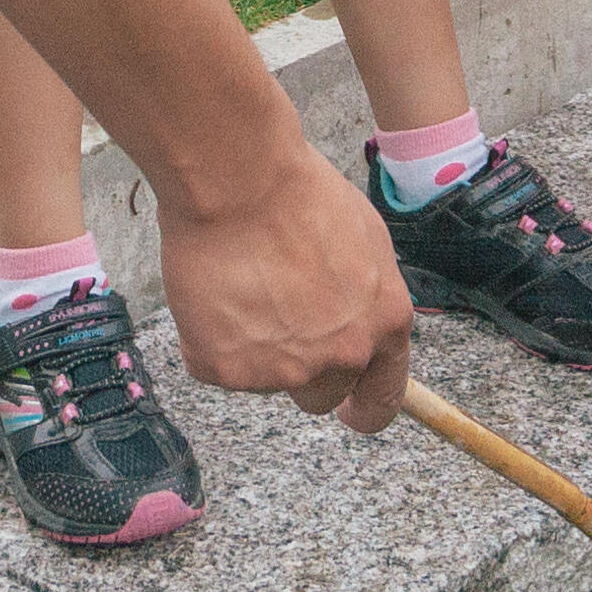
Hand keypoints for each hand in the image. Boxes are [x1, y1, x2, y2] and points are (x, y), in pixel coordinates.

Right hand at [157, 153, 412, 428]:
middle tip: (273, 320)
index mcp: (384, 323)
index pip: (383, 397)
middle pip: (321, 396)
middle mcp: (341, 356)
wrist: (239, 181)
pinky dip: (207, 337)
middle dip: (300, 369)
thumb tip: (354, 317)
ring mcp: (284, 370)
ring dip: (252, 348)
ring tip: (238, 285)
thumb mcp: (364, 241)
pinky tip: (211, 290)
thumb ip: (364, 297)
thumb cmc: (299, 193)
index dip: (364, 408)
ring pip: (265, 379)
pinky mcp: (229, 371)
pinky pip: (215, 365)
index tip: (350, 410)